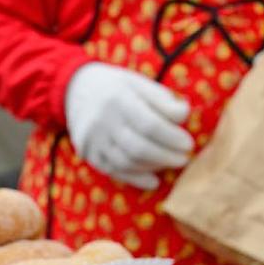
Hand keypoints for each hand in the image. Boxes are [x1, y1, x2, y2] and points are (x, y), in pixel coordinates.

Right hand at [64, 63, 192, 187]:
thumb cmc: (117, 86)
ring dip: (153, 167)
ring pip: (127, 162)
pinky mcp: (88, 153)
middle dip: (166, 157)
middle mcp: (102, 121)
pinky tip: (153, 181)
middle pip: (139, 147)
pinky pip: (114, 171)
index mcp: (118, 99)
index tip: (188, 144)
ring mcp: (92, 140)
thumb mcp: (140, 83)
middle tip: (184, 159)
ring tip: (170, 164)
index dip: (172, 138)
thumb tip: (185, 116)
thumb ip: (163, 100)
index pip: (150, 124)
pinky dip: (135, 179)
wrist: (75, 88)